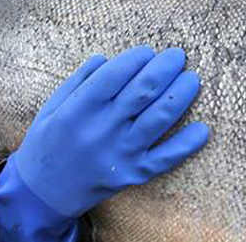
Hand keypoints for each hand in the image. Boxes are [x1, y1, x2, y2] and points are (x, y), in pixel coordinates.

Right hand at [12, 46, 210, 217]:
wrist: (43, 193)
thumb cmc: (48, 142)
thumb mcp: (53, 106)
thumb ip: (79, 80)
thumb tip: (109, 57)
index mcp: (78, 110)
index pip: (113, 76)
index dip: (135, 59)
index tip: (147, 51)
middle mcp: (101, 130)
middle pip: (142, 92)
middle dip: (165, 68)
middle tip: (178, 56)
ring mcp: (119, 154)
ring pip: (158, 120)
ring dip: (180, 96)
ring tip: (192, 79)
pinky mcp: (133, 174)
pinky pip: (164, 159)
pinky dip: (186, 145)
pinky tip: (202, 129)